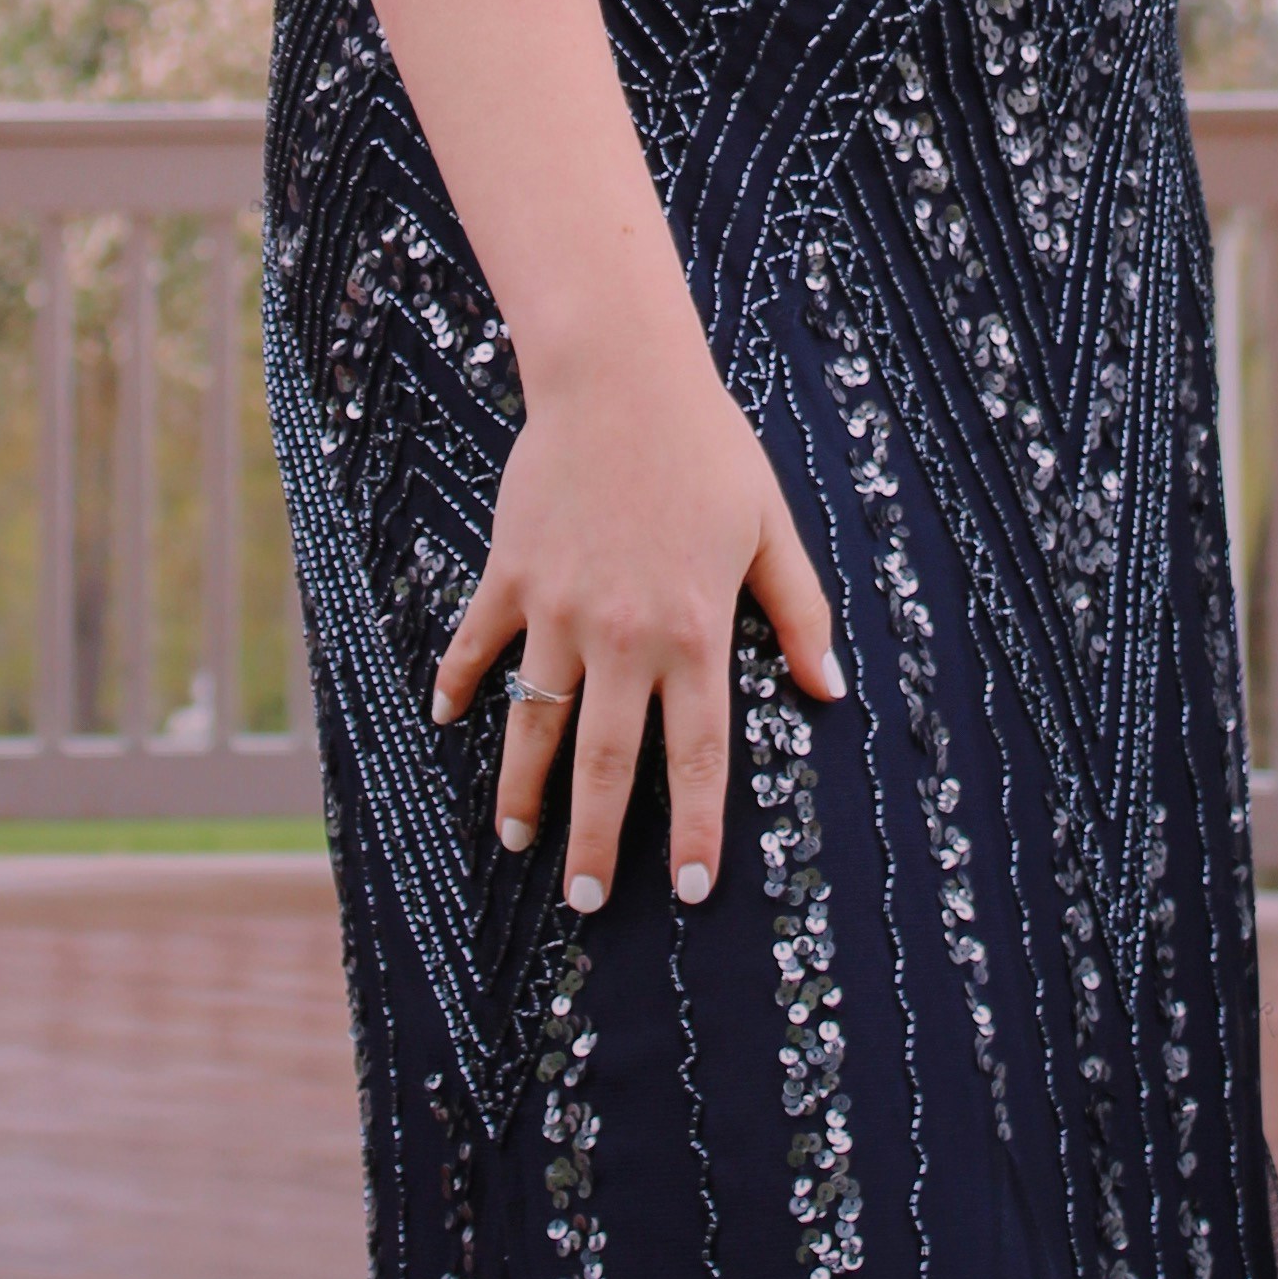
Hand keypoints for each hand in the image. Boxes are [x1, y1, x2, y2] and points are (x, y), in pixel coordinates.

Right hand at [429, 309, 839, 910]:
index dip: (699, 827)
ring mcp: (559, 608)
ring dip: (523, 787)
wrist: (621, 379)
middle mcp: (623, 635)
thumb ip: (800, 613)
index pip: (700, 754)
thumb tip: (829, 689)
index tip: (695, 888)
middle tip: (587, 899)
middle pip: (608, 762)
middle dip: (598, 840)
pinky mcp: (513, 574)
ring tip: (517, 838)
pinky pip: (481, 642)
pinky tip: (448, 718)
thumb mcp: (770, 529)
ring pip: (536, 720)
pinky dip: (461, 682)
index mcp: (694, 632)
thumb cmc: (708, 450)